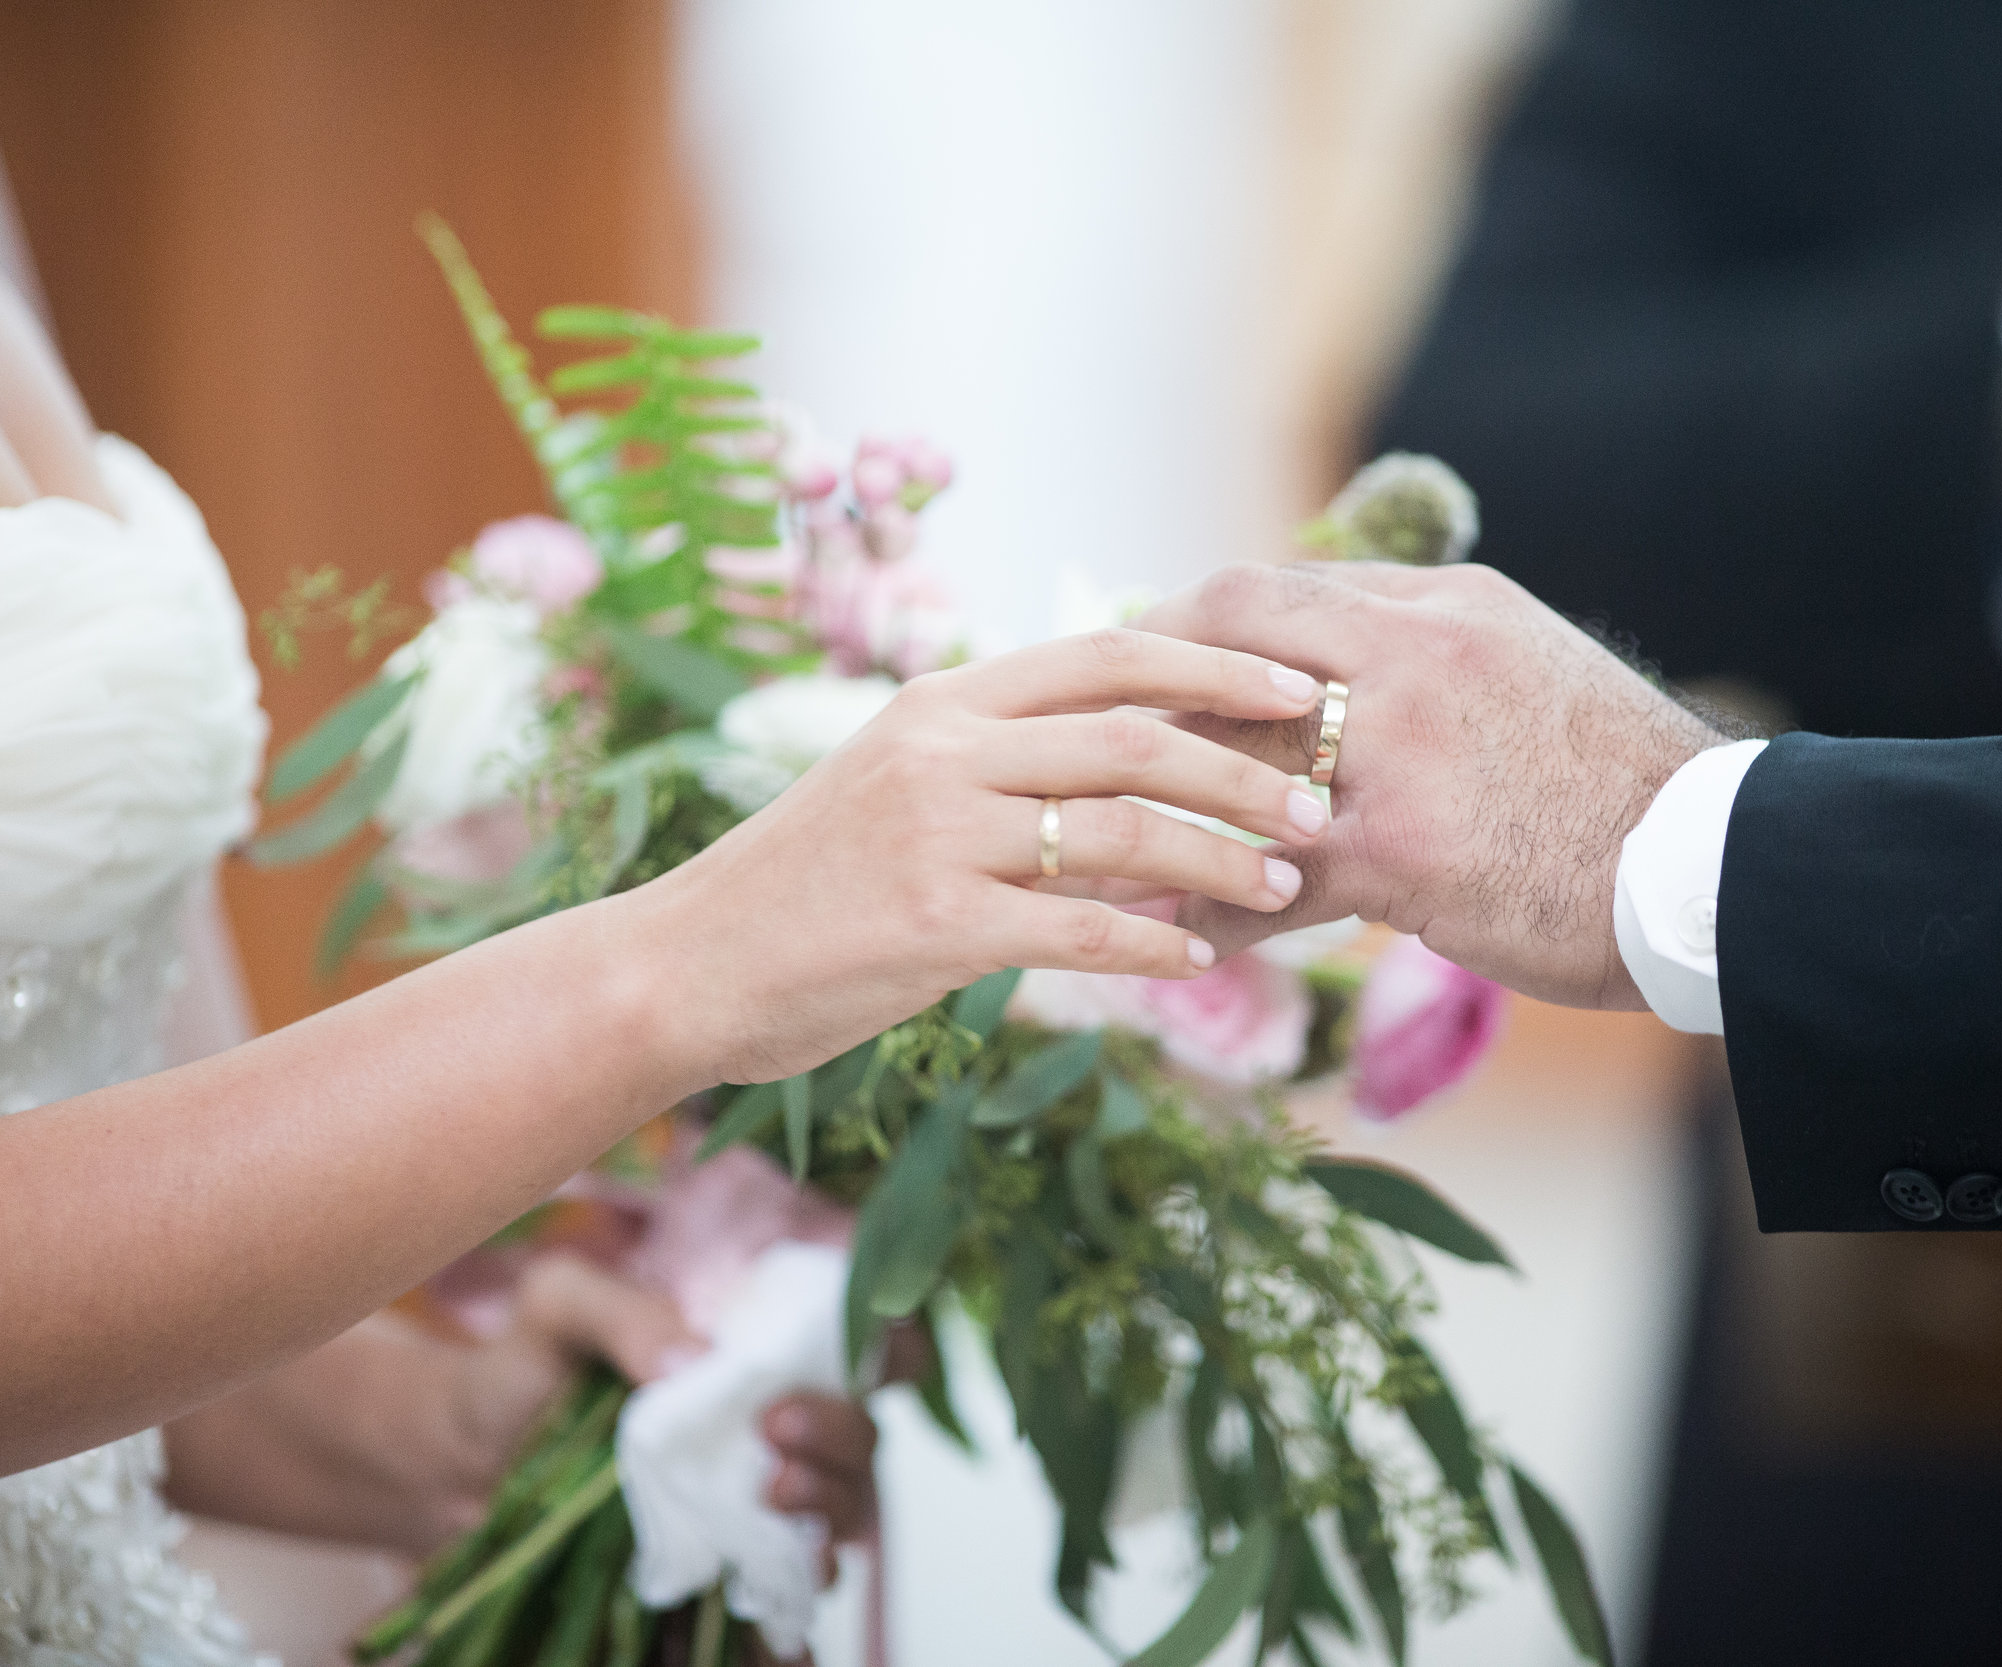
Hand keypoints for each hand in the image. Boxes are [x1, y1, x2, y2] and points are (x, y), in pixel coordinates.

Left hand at [437, 1259, 890, 1578]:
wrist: (458, 1471)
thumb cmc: (521, 1371)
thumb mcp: (556, 1309)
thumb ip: (617, 1309)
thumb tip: (692, 1356)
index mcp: (762, 1354)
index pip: (869, 1344)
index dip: (895, 1346)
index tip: (876, 1353)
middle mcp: (779, 1430)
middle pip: (865, 1437)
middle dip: (841, 1434)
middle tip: (776, 1429)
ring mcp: (758, 1507)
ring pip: (847, 1514)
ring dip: (829, 1506)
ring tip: (771, 1498)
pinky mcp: (728, 1573)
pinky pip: (794, 1593)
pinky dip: (801, 1595)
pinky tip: (780, 1597)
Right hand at [628, 631, 1330, 1088]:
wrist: (682, 966)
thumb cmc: (807, 885)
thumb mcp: (899, 785)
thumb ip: (1002, 762)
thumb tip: (1135, 762)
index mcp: (943, 703)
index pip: (1104, 653)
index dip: (1213, 661)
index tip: (1296, 684)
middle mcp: (941, 750)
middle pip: (1132, 737)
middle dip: (1243, 766)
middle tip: (1320, 800)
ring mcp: (934, 835)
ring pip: (1119, 832)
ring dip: (1219, 860)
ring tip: (1285, 885)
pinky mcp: (929, 926)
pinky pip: (1076, 931)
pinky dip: (1151, 944)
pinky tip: (1198, 960)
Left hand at [1135, 562, 1722, 1007]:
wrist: (1714, 869)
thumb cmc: (1630, 791)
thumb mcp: (1539, 674)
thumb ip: (1446, 659)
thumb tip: (1369, 669)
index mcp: (1448, 605)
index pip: (1288, 587)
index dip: (1204, 624)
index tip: (1160, 662)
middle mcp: (1416, 650)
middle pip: (1232, 624)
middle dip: (1151, 671)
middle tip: (1102, 728)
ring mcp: (1403, 745)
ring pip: (1232, 746)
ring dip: (1160, 794)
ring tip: (1112, 837)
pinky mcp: (1402, 847)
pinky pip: (1267, 875)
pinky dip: (1210, 909)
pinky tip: (1178, 940)